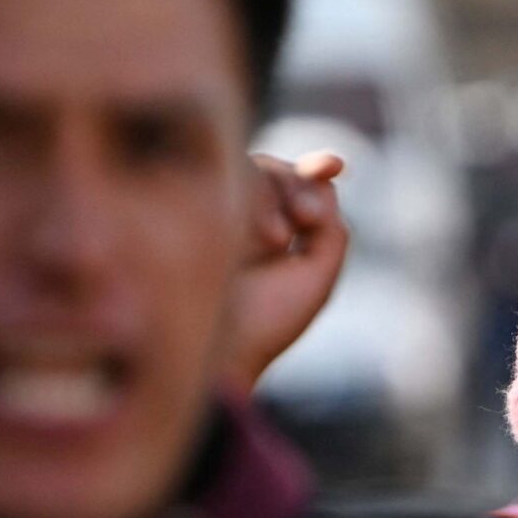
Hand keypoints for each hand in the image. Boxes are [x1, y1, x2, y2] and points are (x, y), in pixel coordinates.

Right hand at [228, 151, 348, 387]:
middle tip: (308, 220)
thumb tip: (326, 182)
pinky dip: (249, 197)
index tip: (334, 165)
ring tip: (278, 239)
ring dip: (272, 193)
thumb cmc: (266, 323)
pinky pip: (216, 176)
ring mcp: (210, 211)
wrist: (217, 352)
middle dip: (296, 185)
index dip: (314, 169)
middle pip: (274, 170)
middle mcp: (240, 218)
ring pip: (245, 169)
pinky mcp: (183, 208)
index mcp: (272, 232)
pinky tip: (264, 238)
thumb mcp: (315, 278)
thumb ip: (332, 231)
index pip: (294, 183)